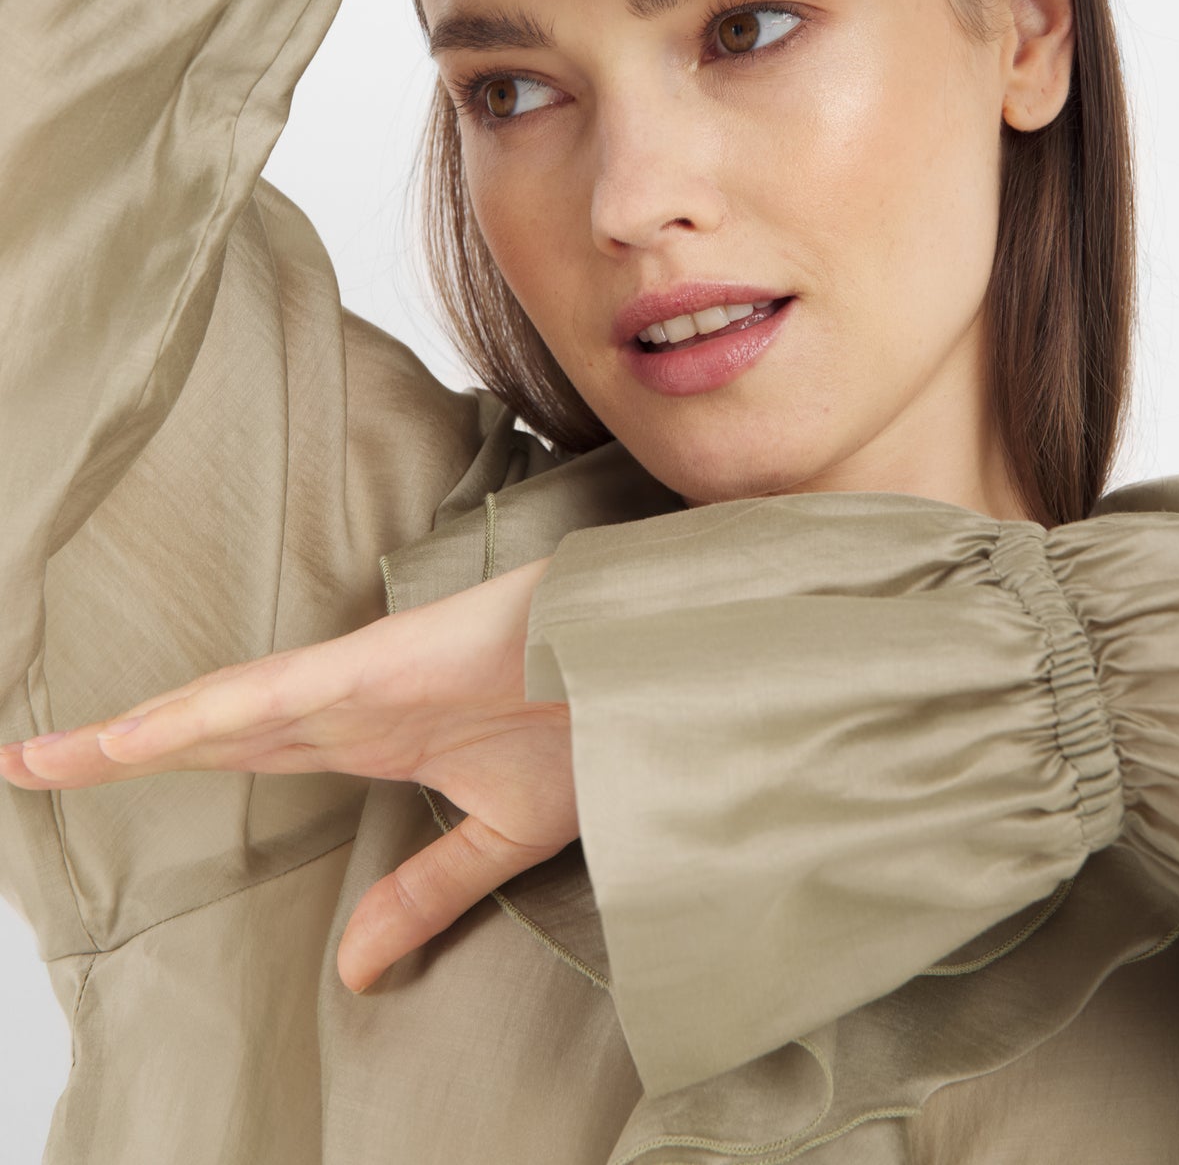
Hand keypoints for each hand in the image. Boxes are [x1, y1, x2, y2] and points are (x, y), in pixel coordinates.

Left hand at [0, 556, 574, 991]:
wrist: (656, 670)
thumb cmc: (593, 726)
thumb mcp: (497, 837)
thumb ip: (423, 892)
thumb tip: (354, 971)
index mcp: (370, 739)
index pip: (243, 757)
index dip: (168, 765)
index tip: (89, 780)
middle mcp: (347, 706)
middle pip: (209, 729)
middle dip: (118, 749)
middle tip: (27, 765)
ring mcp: (359, 682)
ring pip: (222, 709)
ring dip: (131, 735)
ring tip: (43, 758)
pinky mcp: (380, 666)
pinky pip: (272, 694)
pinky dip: (201, 716)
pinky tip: (136, 737)